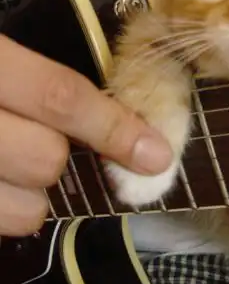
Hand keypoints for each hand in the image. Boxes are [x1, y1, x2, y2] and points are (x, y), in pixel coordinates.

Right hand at [0, 35, 171, 235]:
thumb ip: (39, 59)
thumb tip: (112, 87)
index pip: (62, 98)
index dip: (115, 128)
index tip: (158, 153)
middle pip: (47, 161)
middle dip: (64, 159)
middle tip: (56, 146)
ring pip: (26, 207)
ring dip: (39, 196)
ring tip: (20, 169)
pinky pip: (2, 225)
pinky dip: (12, 211)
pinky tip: (4, 184)